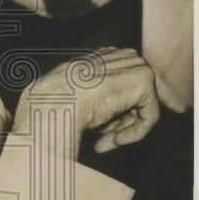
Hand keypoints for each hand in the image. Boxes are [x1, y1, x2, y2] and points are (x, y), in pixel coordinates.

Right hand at [12, 47, 159, 157]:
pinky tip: (112, 141)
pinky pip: (149, 116)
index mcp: (97, 57)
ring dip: (123, 130)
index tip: (96, 135)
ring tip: (102, 143)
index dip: (110, 115)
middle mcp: (117, 56)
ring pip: (141, 107)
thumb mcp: (64, 97)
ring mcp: (132, 65)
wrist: (51, 105)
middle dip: (120, 121)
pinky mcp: (143, 81)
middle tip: (102, 140)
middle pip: (132, 95)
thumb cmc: (49, 104)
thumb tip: (97, 114)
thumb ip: (85, 97)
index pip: (118, 84)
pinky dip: (133, 134)